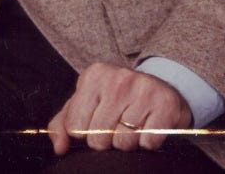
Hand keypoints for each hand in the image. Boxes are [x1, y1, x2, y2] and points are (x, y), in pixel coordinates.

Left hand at [47, 63, 192, 154]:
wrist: (160, 87)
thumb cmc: (115, 98)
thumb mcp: (86, 102)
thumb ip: (64, 123)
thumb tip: (59, 148)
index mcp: (93, 76)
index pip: (75, 126)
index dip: (84, 135)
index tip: (94, 125)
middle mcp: (118, 79)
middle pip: (99, 137)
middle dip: (106, 141)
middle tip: (115, 128)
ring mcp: (144, 89)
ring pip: (124, 142)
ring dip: (127, 143)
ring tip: (132, 127)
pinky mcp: (166, 104)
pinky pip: (148, 142)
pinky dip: (147, 143)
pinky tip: (148, 128)